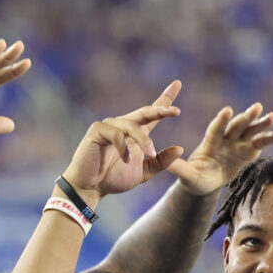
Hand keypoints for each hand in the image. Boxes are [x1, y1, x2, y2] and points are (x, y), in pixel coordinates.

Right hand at [61, 82, 184, 205]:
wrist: (91, 188)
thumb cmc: (114, 179)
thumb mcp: (144, 172)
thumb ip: (161, 161)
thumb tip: (181, 148)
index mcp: (135, 133)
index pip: (152, 113)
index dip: (165, 98)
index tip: (177, 83)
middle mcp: (123, 125)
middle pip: (145, 112)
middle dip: (161, 110)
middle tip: (176, 111)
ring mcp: (110, 126)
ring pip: (132, 126)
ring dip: (144, 140)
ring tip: (149, 154)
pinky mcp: (97, 130)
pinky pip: (116, 134)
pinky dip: (123, 147)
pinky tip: (125, 159)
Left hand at [167, 102, 272, 194]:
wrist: (205, 182)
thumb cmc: (194, 178)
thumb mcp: (186, 176)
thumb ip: (178, 168)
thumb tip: (165, 162)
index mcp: (210, 142)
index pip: (216, 129)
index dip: (221, 120)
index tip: (227, 111)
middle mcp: (226, 139)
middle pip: (236, 125)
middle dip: (246, 117)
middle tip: (257, 107)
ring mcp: (238, 143)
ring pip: (251, 131)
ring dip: (261, 123)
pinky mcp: (249, 150)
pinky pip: (262, 142)